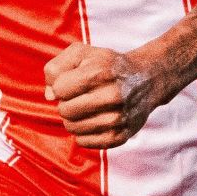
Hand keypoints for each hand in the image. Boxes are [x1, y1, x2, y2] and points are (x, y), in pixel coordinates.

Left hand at [43, 42, 163, 149]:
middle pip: (64, 110)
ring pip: (72, 128)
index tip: (72, 82)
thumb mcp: (81, 53)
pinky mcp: (119, 136)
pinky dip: (83, 132)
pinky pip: (83, 141)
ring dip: (74, 118)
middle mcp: (112, 96)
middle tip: (80, 96)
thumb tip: (50, 95)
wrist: (146, 80)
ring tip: (87, 107)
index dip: (61, 86)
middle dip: (66, 103)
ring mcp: (117, 118)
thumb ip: (56, 68)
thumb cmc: (107, 65)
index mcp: (100, 72)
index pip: (59, 89)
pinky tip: (94, 119)